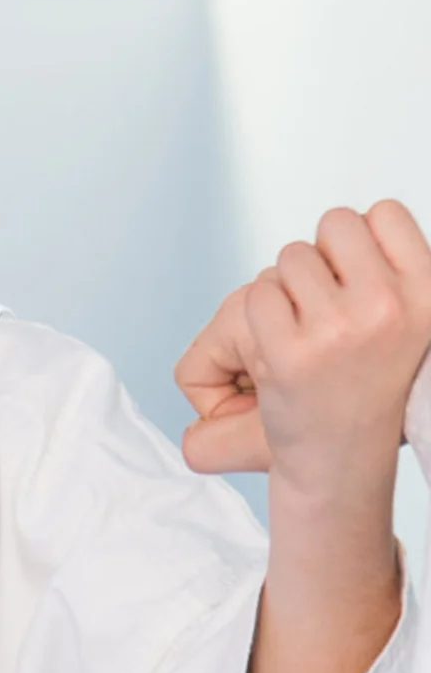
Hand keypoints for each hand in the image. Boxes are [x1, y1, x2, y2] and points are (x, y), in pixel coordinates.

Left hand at [176, 201, 430, 486]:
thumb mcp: (412, 316)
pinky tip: (279, 350)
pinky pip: (258, 295)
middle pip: (331, 225)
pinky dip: (257, 315)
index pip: (382, 212)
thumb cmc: (371, 384)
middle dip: (320, 259)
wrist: (340, 460)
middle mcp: (388, 306)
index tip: (356, 281)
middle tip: (324, 311)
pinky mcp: (289, 355)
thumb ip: (393, 264)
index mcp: (427, 292)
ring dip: (285, 288)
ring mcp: (338, 330)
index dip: (358, 241)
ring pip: (289, 258)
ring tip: (304, 335)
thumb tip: (365, 218)